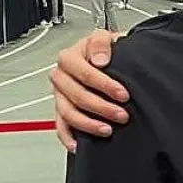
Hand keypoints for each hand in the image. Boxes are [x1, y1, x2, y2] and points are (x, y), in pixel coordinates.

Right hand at [50, 30, 127, 150]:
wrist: (102, 56)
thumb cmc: (103, 49)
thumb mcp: (105, 37)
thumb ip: (101, 43)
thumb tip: (100, 59)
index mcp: (69, 58)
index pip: (85, 74)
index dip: (105, 86)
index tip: (123, 94)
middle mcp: (61, 77)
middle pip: (77, 96)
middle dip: (101, 107)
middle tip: (121, 115)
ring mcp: (59, 94)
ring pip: (68, 113)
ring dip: (88, 124)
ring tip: (107, 130)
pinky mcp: (61, 108)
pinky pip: (60, 125)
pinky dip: (67, 137)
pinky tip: (78, 145)